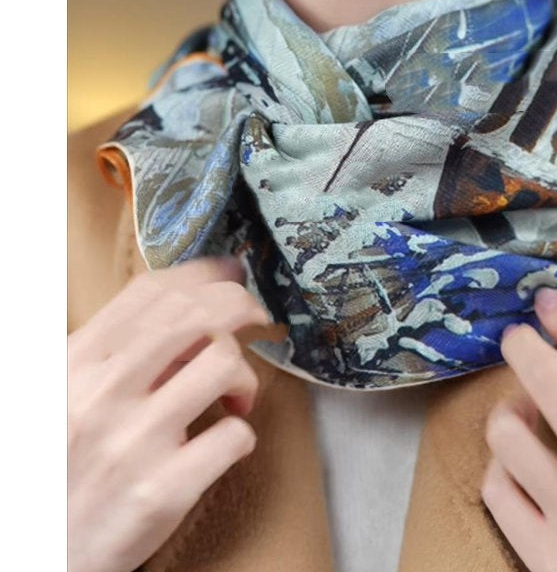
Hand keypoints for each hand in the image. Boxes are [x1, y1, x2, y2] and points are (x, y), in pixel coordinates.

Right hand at [68, 256, 273, 571]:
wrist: (37, 554)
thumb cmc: (60, 465)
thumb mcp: (66, 394)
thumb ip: (115, 352)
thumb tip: (188, 308)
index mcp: (75, 365)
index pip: (149, 293)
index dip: (204, 275)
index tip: (231, 275)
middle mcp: (102, 395)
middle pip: (195, 317)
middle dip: (241, 306)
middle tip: (257, 319)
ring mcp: (133, 442)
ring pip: (223, 364)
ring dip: (246, 375)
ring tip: (236, 396)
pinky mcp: (162, 491)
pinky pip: (233, 437)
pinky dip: (242, 432)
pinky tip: (226, 442)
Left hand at [481, 288, 556, 571]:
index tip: (547, 300)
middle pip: (551, 383)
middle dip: (524, 346)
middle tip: (516, 337)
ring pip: (506, 434)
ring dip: (508, 413)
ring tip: (521, 414)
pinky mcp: (546, 559)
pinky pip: (495, 488)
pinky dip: (501, 469)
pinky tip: (517, 467)